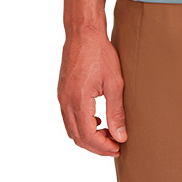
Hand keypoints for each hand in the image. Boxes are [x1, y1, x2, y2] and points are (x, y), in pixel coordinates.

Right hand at [57, 29, 127, 155]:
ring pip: (71, 129)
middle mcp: (66, 102)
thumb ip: (116, 112)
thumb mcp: (114, 83)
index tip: (118, 148)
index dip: (103, 147)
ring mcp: (62, 97)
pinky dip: (81, 125)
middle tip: (115, 146)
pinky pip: (68, 117)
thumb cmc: (100, 53)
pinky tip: (97, 120)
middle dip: (96, 146)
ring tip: (108, 135)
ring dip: (88, 137)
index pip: (88, 136)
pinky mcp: (63, 91)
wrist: (83, 32)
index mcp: (78, 101)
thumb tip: (120, 136)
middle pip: (78, 137)